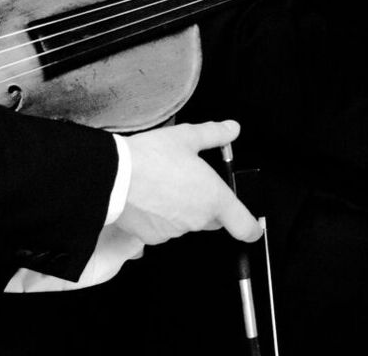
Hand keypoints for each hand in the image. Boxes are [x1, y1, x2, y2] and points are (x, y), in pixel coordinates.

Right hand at [117, 121, 260, 245]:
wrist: (113, 179)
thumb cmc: (151, 157)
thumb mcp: (187, 137)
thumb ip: (214, 134)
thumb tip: (232, 129)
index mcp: (214, 198)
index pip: (243, 225)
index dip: (251, 228)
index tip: (254, 229)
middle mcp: (197, 219)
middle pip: (212, 220)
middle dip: (208, 207)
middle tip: (191, 184)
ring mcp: (174, 231)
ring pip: (185, 224)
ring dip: (181, 211)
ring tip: (165, 186)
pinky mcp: (151, 238)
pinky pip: (162, 230)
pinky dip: (160, 219)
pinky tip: (149, 199)